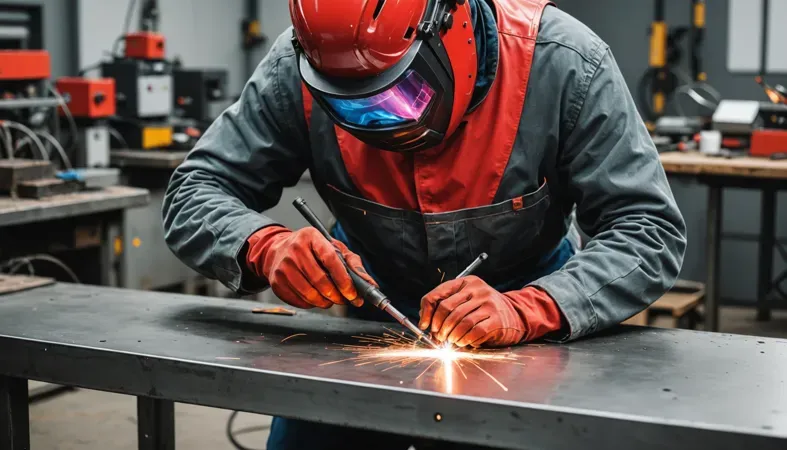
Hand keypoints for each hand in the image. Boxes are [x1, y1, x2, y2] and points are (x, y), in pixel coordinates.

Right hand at [246, 226, 375, 308]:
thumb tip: (370, 284)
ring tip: (332, 299)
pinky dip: (312, 304)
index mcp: (311, 237)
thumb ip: (353, 263)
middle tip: (346, 300)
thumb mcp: (333, 248)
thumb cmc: (311, 249)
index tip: (353, 293)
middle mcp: (294, 250)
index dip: (343, 280)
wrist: (278, 250)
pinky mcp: (276, 283)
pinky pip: (299, 301)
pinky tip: (316, 298)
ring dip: (325, 302)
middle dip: (337, 295)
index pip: (330, 259)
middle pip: (320, 280)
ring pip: (310, 294)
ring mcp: (283, 267)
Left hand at [419, 276, 526, 347]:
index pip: (439, 294)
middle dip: (439, 327)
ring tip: (450, 340)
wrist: (515, 315)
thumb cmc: (484, 309)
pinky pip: (474, 332)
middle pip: (447, 308)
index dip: (428, 311)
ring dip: (451, 335)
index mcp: (467, 282)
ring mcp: (489, 303)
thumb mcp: (467, 300)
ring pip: (460, 322)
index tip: (425, 325)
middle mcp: (478, 290)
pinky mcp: (496, 319)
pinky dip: (464, 340)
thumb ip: (447, 305)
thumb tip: (425, 322)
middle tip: (438, 336)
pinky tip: (463, 341)